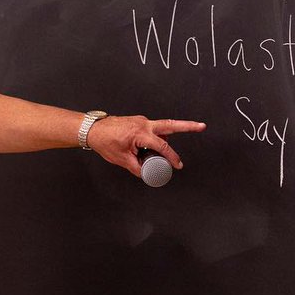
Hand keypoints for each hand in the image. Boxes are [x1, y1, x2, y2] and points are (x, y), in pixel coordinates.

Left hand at [86, 116, 205, 176]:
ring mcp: (142, 120)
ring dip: (169, 136)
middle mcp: (144, 124)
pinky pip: (152, 129)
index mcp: (141, 133)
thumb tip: (147, 174)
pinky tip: (149, 147)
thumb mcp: (122, 159)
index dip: (172, 157)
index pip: (162, 146)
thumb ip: (137, 168)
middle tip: (202, 126)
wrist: (93, 129)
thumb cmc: (105, 141)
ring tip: (162, 149)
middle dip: (188, 126)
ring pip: (162, 127)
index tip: (178, 165)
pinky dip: (155, 137)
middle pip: (171, 125)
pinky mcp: (139, 121)